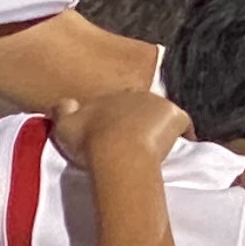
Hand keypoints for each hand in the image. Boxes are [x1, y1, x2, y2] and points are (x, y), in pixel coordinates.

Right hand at [52, 86, 190, 167]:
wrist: (117, 151)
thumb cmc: (88, 141)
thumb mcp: (62, 125)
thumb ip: (63, 110)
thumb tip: (66, 103)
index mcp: (109, 95)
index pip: (114, 104)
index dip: (114, 120)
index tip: (113, 136)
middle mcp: (134, 94)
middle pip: (138, 106)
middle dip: (136, 120)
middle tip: (132, 143)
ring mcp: (158, 104)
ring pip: (159, 114)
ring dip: (157, 126)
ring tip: (152, 147)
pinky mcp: (176, 116)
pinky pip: (182, 125)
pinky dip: (180, 134)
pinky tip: (176, 148)